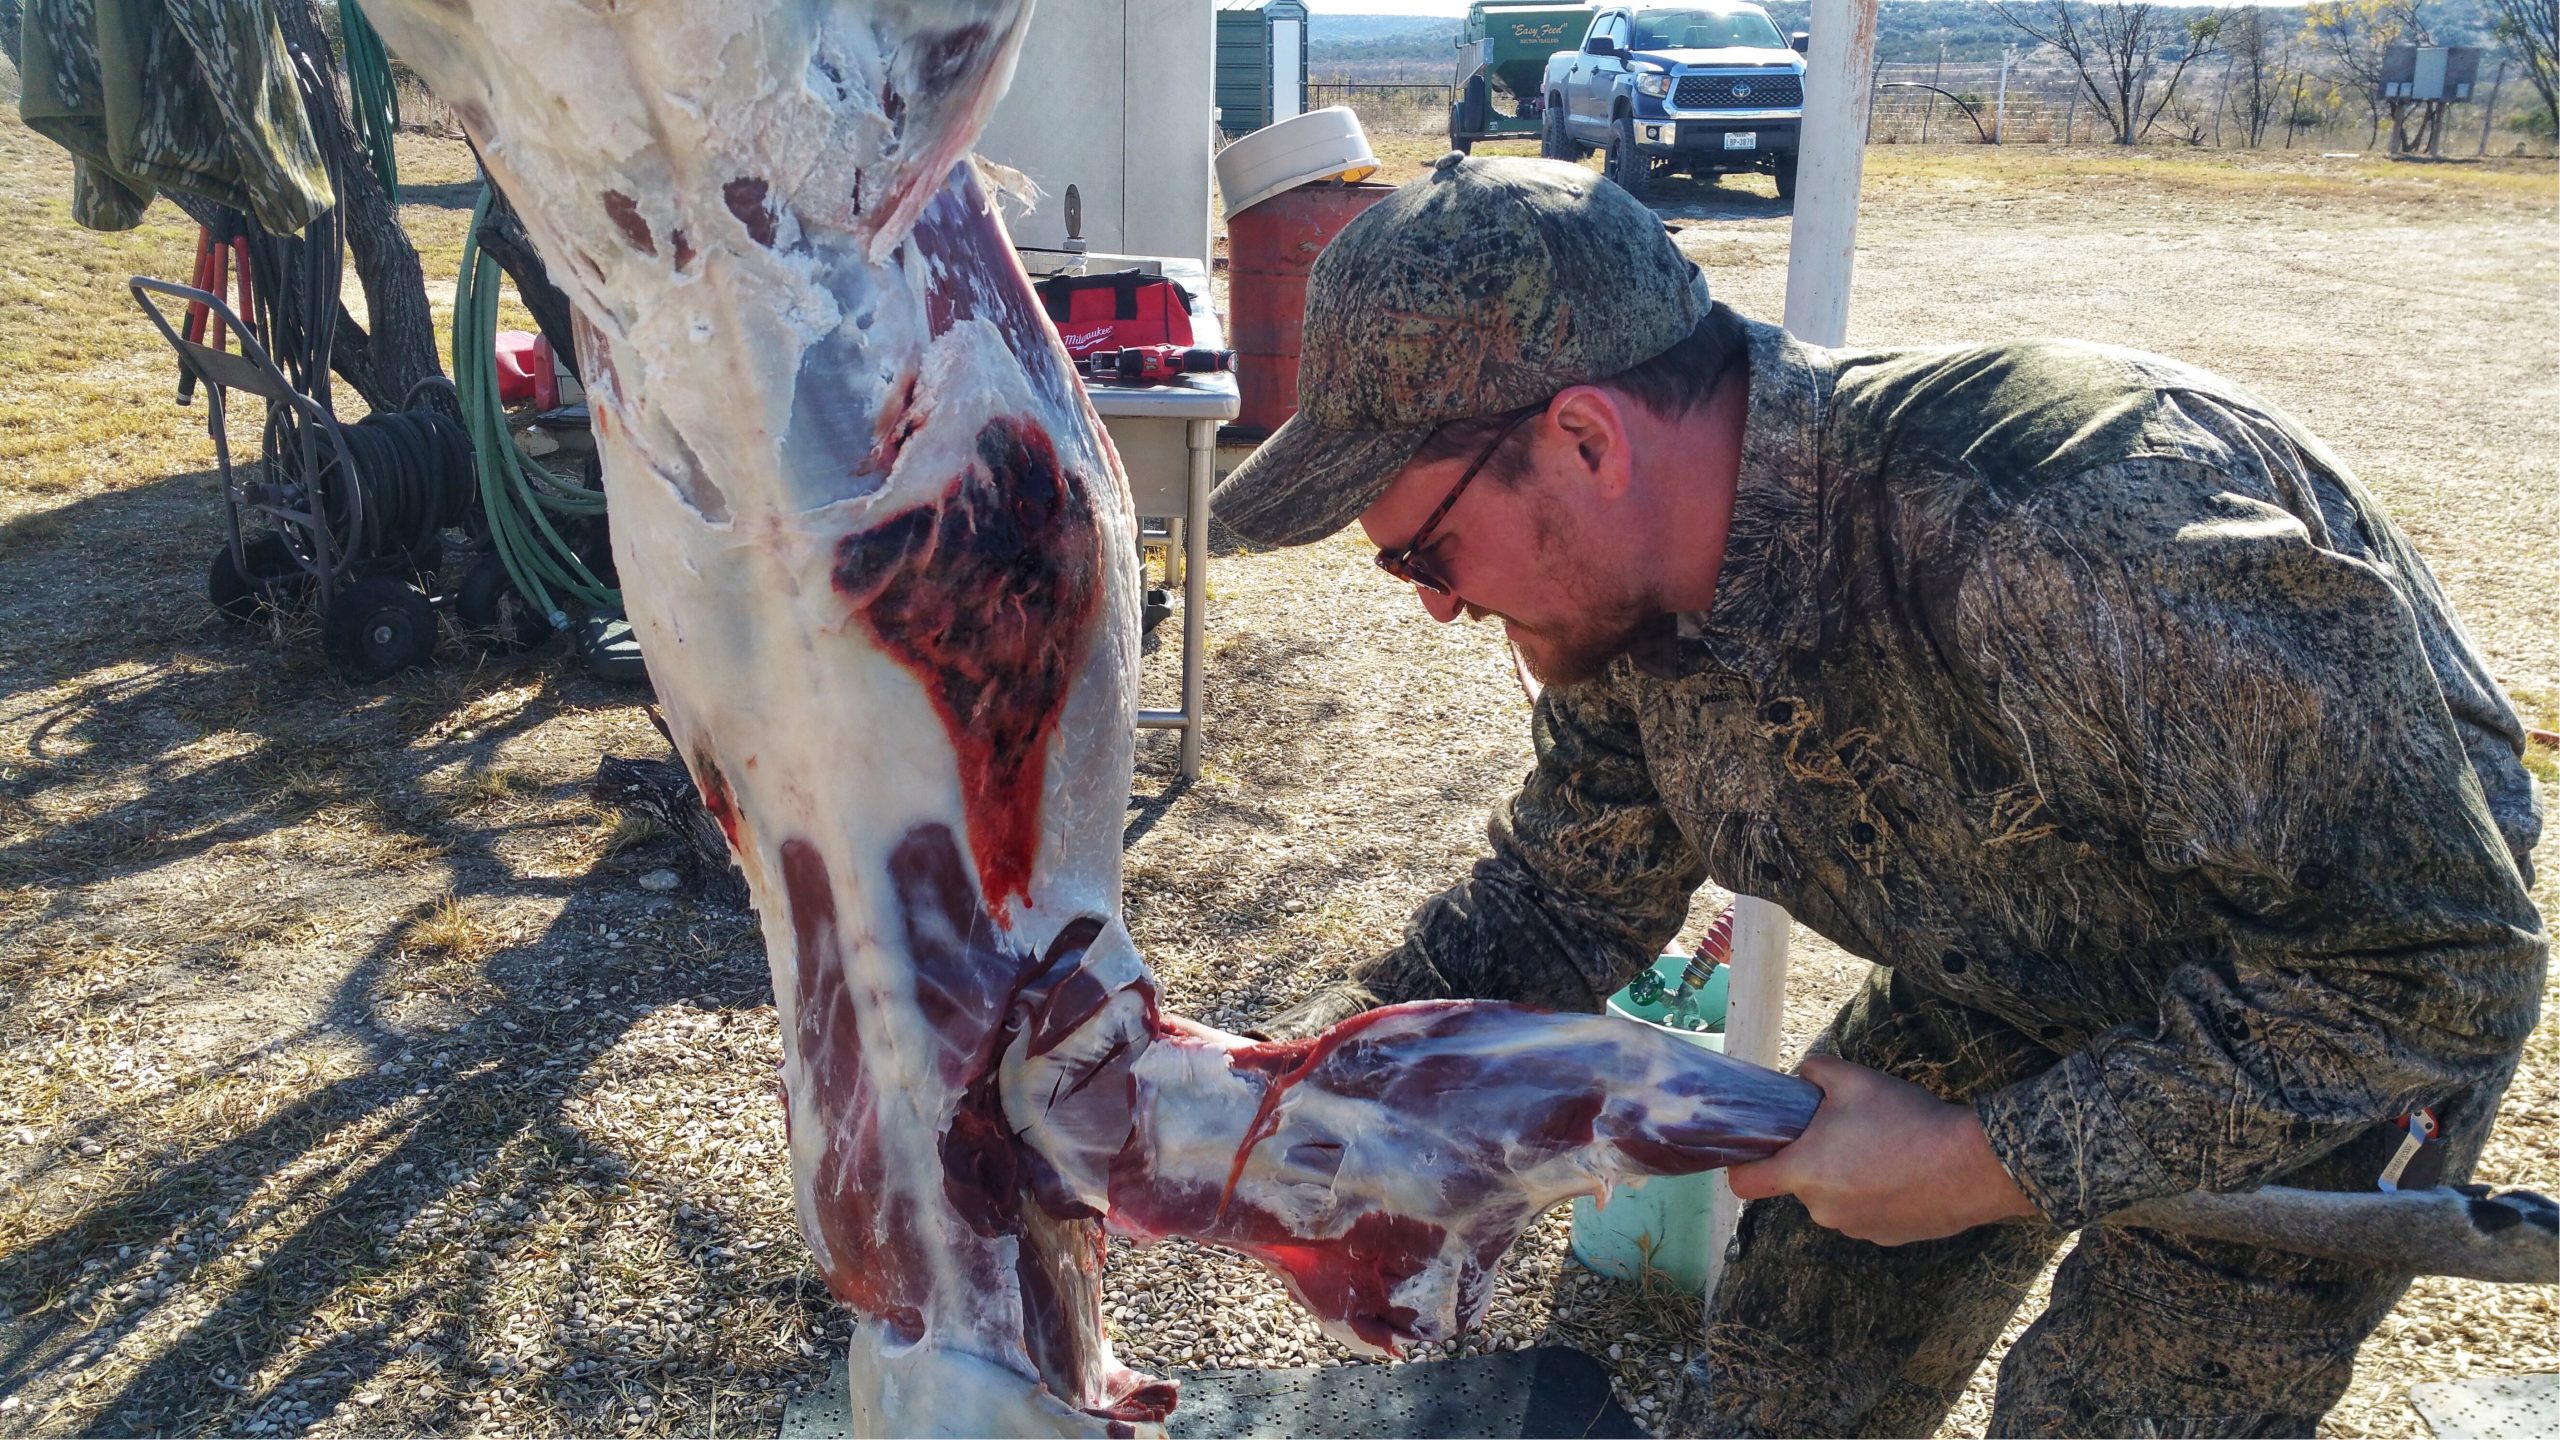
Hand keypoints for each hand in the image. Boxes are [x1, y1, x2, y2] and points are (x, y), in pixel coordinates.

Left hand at [1726, 1055, 2040, 1245]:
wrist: (1972, 1165)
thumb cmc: (1906, 1121)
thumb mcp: (1855, 1080)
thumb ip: (1816, 1073)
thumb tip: (1804, 1075)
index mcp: (1804, 1173)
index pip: (1744, 1184)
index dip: (1741, 1166)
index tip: (1755, 1150)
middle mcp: (1822, 1210)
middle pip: (1798, 1185)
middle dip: (1813, 1160)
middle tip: (1843, 1131)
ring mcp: (1856, 1228)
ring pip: (1834, 1199)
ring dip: (1846, 1178)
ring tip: (1881, 1149)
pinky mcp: (1888, 1238)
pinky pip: (1866, 1213)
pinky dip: (1875, 1195)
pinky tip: (1903, 1171)